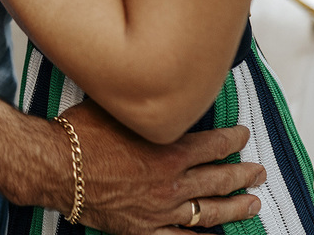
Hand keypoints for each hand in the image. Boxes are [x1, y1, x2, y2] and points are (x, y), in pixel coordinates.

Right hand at [60, 98, 264, 233]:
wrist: (54, 167)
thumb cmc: (80, 136)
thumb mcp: (116, 109)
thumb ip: (142, 108)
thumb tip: (153, 92)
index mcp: (168, 151)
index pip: (213, 145)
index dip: (232, 140)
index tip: (242, 137)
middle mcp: (170, 183)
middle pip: (218, 179)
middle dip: (243, 174)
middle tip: (258, 171)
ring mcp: (159, 210)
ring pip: (208, 211)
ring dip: (235, 207)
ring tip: (252, 204)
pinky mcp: (143, 229)